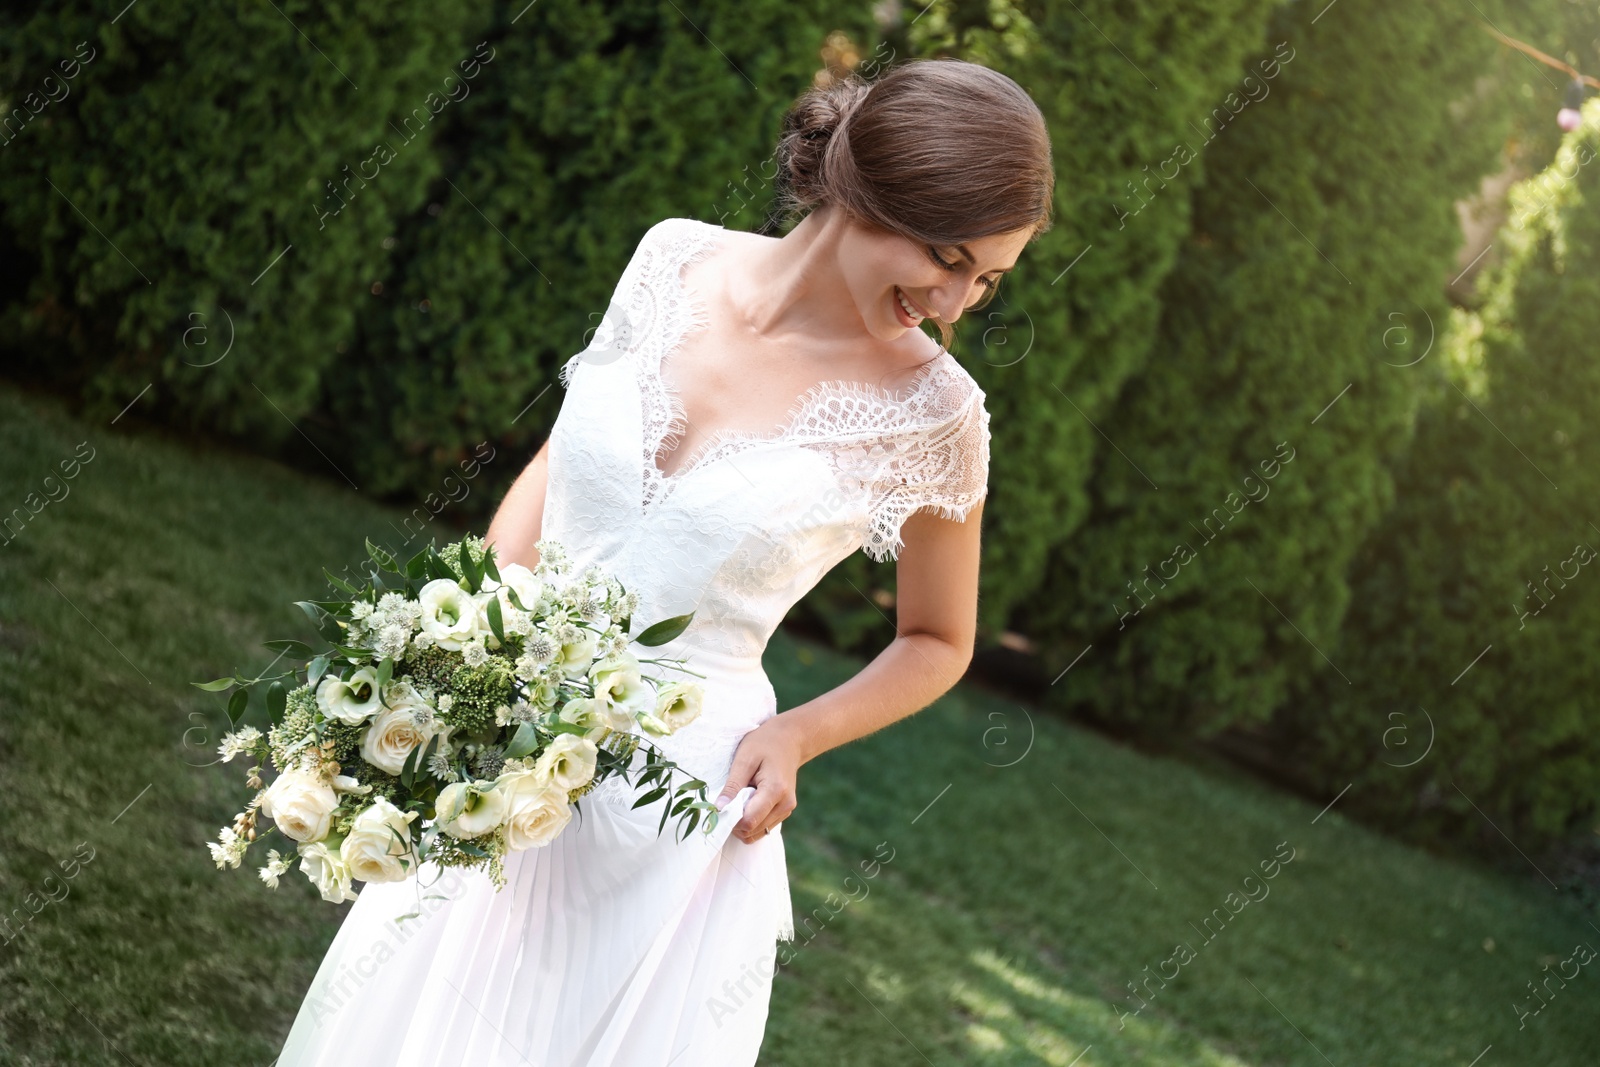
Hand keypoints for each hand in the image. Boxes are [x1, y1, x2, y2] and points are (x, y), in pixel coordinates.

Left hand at [716, 715, 802, 843]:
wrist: (790, 740)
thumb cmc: (765, 744)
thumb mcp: (744, 758)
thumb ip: (732, 785)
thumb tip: (718, 808)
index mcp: (775, 791)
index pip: (749, 822)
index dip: (730, 819)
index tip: (721, 805)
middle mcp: (784, 805)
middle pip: (751, 830)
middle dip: (735, 821)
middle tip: (730, 799)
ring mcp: (786, 811)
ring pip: (756, 833)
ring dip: (743, 822)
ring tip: (741, 798)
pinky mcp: (784, 812)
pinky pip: (762, 827)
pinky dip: (751, 820)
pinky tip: (748, 801)